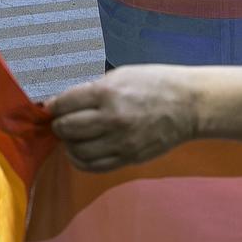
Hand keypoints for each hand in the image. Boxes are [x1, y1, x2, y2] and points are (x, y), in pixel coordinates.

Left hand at [48, 65, 201, 171]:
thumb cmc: (155, 83)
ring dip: (69, 144)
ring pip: (76, 151)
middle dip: (59, 124)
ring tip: (72, 137)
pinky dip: (81, 160)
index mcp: (107, 92)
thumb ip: (92, 88)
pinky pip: (94, 166)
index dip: (53, 106)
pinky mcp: (128, 158)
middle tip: (61, 121)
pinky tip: (81, 152)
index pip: (64, 104)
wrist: (190, 105)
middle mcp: (111, 119)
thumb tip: (63, 99)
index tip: (52, 107)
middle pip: (66, 128)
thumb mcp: (121, 75)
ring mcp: (120, 142)